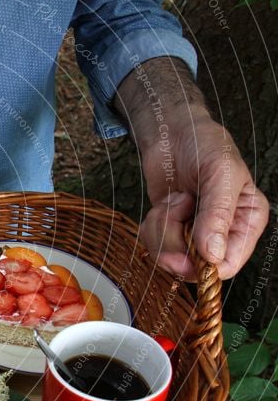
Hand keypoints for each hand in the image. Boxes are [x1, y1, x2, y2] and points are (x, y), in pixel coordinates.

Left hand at [139, 115, 268, 279]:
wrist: (172, 133)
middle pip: (194, 267)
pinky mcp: (170, 230)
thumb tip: (213, 254)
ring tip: (176, 199)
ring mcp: (193, 234)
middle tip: (175, 209)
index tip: (185, 253)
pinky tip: (166, 203)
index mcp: (247, 221)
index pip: (229, 263)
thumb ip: (217, 214)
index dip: (205, 266)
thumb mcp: (219, 174)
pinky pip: (155, 244)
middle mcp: (222, 233)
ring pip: (170, 257)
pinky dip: (153, 225)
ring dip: (163, 228)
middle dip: (176, 241)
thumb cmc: (204, 146)